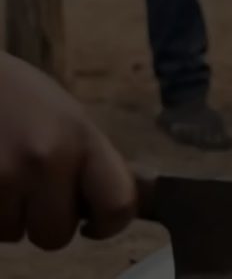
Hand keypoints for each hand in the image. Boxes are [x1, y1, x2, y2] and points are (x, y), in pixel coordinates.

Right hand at [0, 53, 135, 249]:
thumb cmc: (20, 97)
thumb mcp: (70, 118)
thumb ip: (90, 162)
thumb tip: (106, 209)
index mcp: (83, 139)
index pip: (117, 204)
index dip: (110, 225)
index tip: (93, 223)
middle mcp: (48, 159)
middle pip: (56, 236)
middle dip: (47, 223)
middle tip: (37, 195)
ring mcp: (4, 176)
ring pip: (14, 234)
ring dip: (11, 216)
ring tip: (6, 177)